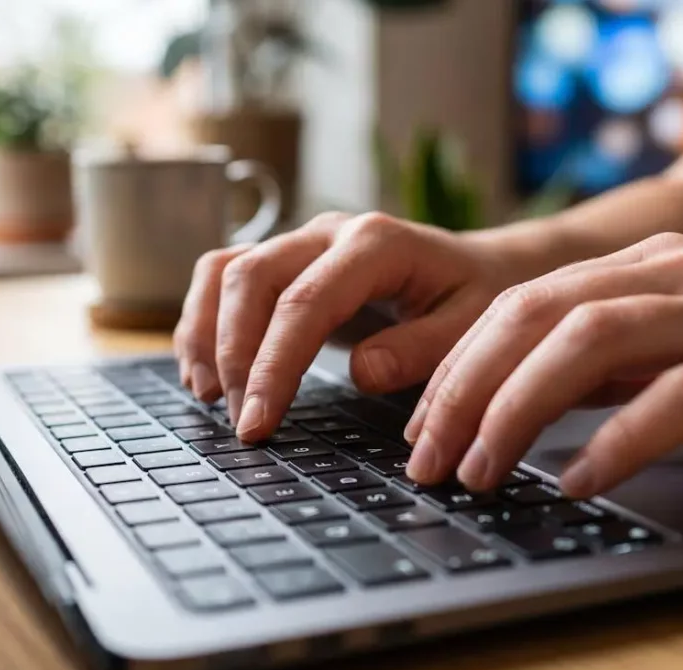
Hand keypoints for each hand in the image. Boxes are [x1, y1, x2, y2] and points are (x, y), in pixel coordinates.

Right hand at [173, 212, 528, 439]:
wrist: (480, 267)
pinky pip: (224, 277)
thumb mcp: (474, 326)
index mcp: (377, 243)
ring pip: (225, 271)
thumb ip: (423, 349)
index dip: (273, 364)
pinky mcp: (284, 261)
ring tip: (209, 398)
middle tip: (242, 424)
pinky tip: (204, 372)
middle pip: (251, 279)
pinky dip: (203, 321)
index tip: (258, 422)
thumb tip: (361, 373)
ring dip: (206, 335)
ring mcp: (301, 242)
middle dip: (234, 355)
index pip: (305, 301)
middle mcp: (329, 232)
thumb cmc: (476, 297)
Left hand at [404, 233, 682, 495]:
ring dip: (518, 410)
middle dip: (465, 386)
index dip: (458, 364)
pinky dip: (618, 439)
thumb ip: (615, 364)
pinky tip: (581, 479)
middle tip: (427, 457)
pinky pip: (677, 396)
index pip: (524, 303)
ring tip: (481, 470)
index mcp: (653, 267)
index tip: (419, 426)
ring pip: (590, 341)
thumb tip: (522, 396)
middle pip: (538, 314)